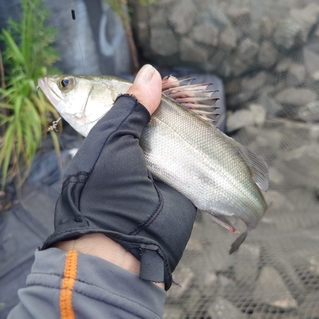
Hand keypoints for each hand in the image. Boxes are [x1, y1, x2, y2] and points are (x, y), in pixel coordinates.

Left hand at [41, 65, 196, 289]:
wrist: (124, 245)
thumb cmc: (106, 191)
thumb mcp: (111, 141)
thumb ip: (131, 108)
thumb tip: (150, 73)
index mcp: (110, 141)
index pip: (132, 107)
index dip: (151, 92)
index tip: (168, 82)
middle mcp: (135, 154)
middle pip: (159, 119)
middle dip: (176, 103)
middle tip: (187, 92)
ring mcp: (159, 170)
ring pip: (180, 138)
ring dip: (193, 122)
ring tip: (203, 108)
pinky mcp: (181, 186)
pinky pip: (196, 163)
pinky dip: (207, 148)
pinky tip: (212, 131)